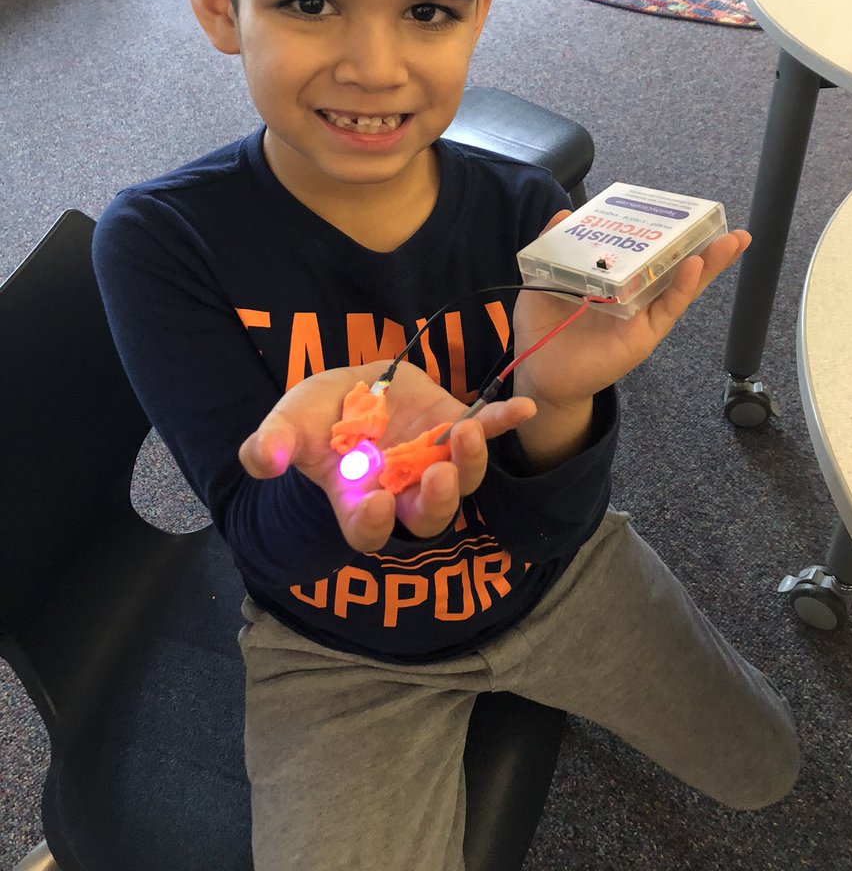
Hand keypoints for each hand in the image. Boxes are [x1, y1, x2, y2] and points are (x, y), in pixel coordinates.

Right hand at [238, 360, 535, 553]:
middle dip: (437, 502)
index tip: (378, 500)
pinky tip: (523, 408)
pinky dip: (504, 420)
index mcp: (360, 499)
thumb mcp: (288, 422)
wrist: (353, 387)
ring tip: (467, 432)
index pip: (371, 529)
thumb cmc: (318, 417)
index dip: (376, 523)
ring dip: (470, 462)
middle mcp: (404, 490)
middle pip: (429, 518)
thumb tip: (262, 461)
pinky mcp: (456, 427)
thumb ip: (272, 444)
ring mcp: (435, 460)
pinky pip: (488, 429)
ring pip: (463, 481)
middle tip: (438, 475)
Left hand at [513, 211, 750, 409]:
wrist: (539, 373)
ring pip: (682, 285)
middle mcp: (635, 294)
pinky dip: (682, 287)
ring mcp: (643, 314)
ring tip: (730, 240)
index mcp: (616, 278)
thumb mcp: (544, 280)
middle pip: (675, 265)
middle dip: (703, 245)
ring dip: (708, 262)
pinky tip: (694, 266)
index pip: (647, 251)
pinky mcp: (643, 335)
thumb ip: (554, 249)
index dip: (667, 232)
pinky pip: (667, 308)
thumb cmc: (544, 329)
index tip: (684, 209)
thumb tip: (562, 214)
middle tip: (727, 223)